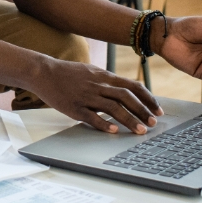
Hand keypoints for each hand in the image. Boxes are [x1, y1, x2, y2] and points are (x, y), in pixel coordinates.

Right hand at [34, 59, 163, 134]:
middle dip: (143, 111)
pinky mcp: (74, 107)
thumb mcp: (91, 71)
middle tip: (153, 123)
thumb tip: (125, 90)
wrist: (43, 72)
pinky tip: (114, 131)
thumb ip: (108, 80)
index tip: (157, 109)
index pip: (133, 86)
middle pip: (126, 97)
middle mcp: (98, 85)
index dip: (148, 98)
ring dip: (129, 120)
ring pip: (113, 108)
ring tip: (140, 131)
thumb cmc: (68, 73)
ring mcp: (86, 96)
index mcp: (104, 76)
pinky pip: (91, 117)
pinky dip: (104, 124)